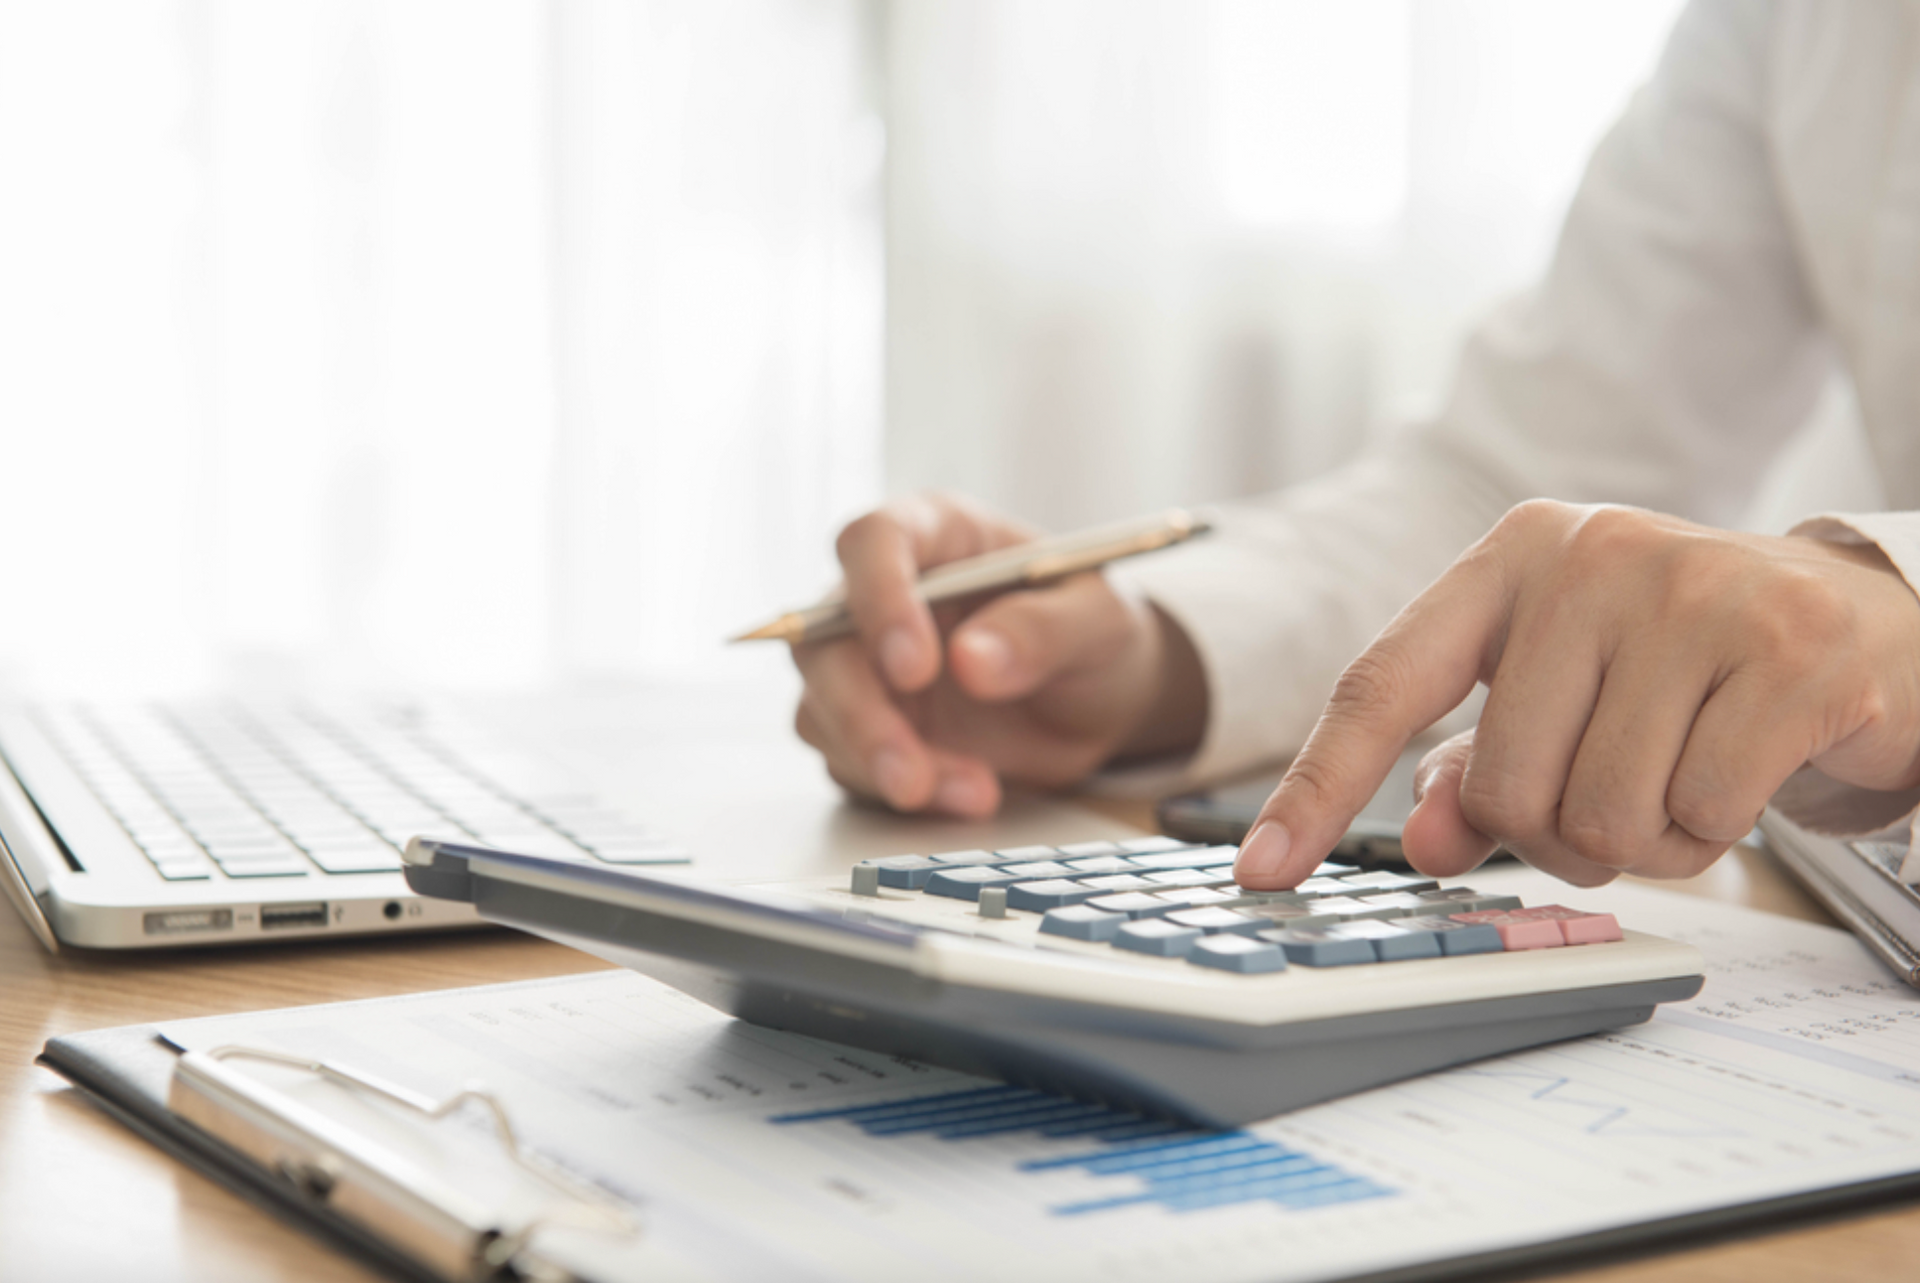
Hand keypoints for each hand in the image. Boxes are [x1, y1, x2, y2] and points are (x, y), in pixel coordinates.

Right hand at [792, 492, 1206, 816]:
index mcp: (936, 534)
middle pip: (823, 639)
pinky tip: (970, 796)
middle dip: (861, 712)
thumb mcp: (1098, 620)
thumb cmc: (1094, 633)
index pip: (874, 541)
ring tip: (976, 793)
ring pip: (823, 710)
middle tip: (911, 771)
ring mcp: (867, 664)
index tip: (915, 666)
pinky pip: (851, 763)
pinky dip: (904, 792)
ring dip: (883, 762)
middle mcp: (883, 595)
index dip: (879, 597)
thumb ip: (1043, 630)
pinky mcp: (869, 725)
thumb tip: (972, 660)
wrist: (1096, 699)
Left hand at [1235, 500, 1919, 887]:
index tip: (1261, 872)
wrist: (1858, 619)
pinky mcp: (1789, 651)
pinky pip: (1701, 816)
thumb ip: (1477, 768)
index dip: (1316, 788)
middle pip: (1505, 788)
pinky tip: (1742, 771)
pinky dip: (1714, 832)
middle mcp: (1591, 555)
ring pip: (1601, 816)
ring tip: (1681, 776)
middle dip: (1556, 834)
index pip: (1381, 684)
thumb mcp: (1562, 695)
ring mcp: (1694, 595)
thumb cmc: (1680, 667)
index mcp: (1511, 558)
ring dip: (1641, 841)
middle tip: (1614, 797)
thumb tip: (1430, 841)